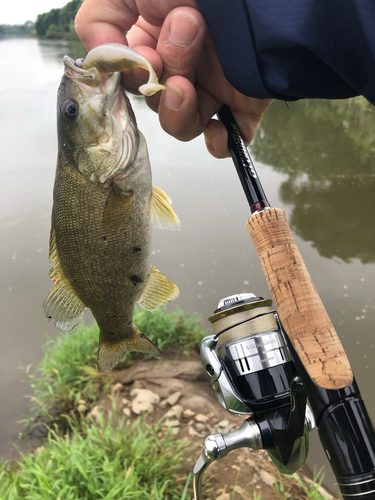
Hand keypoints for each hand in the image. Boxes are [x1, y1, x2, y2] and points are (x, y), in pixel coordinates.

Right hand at [75, 0, 271, 157]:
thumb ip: (98, 20)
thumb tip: (99, 62)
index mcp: (158, 40)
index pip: (133, 78)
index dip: (133, 76)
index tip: (147, 57)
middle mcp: (185, 66)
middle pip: (158, 103)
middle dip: (161, 84)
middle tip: (185, 38)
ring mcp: (214, 86)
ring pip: (184, 125)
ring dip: (180, 113)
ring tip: (189, 85)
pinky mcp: (244, 102)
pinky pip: (228, 138)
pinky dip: (218, 143)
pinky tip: (218, 129)